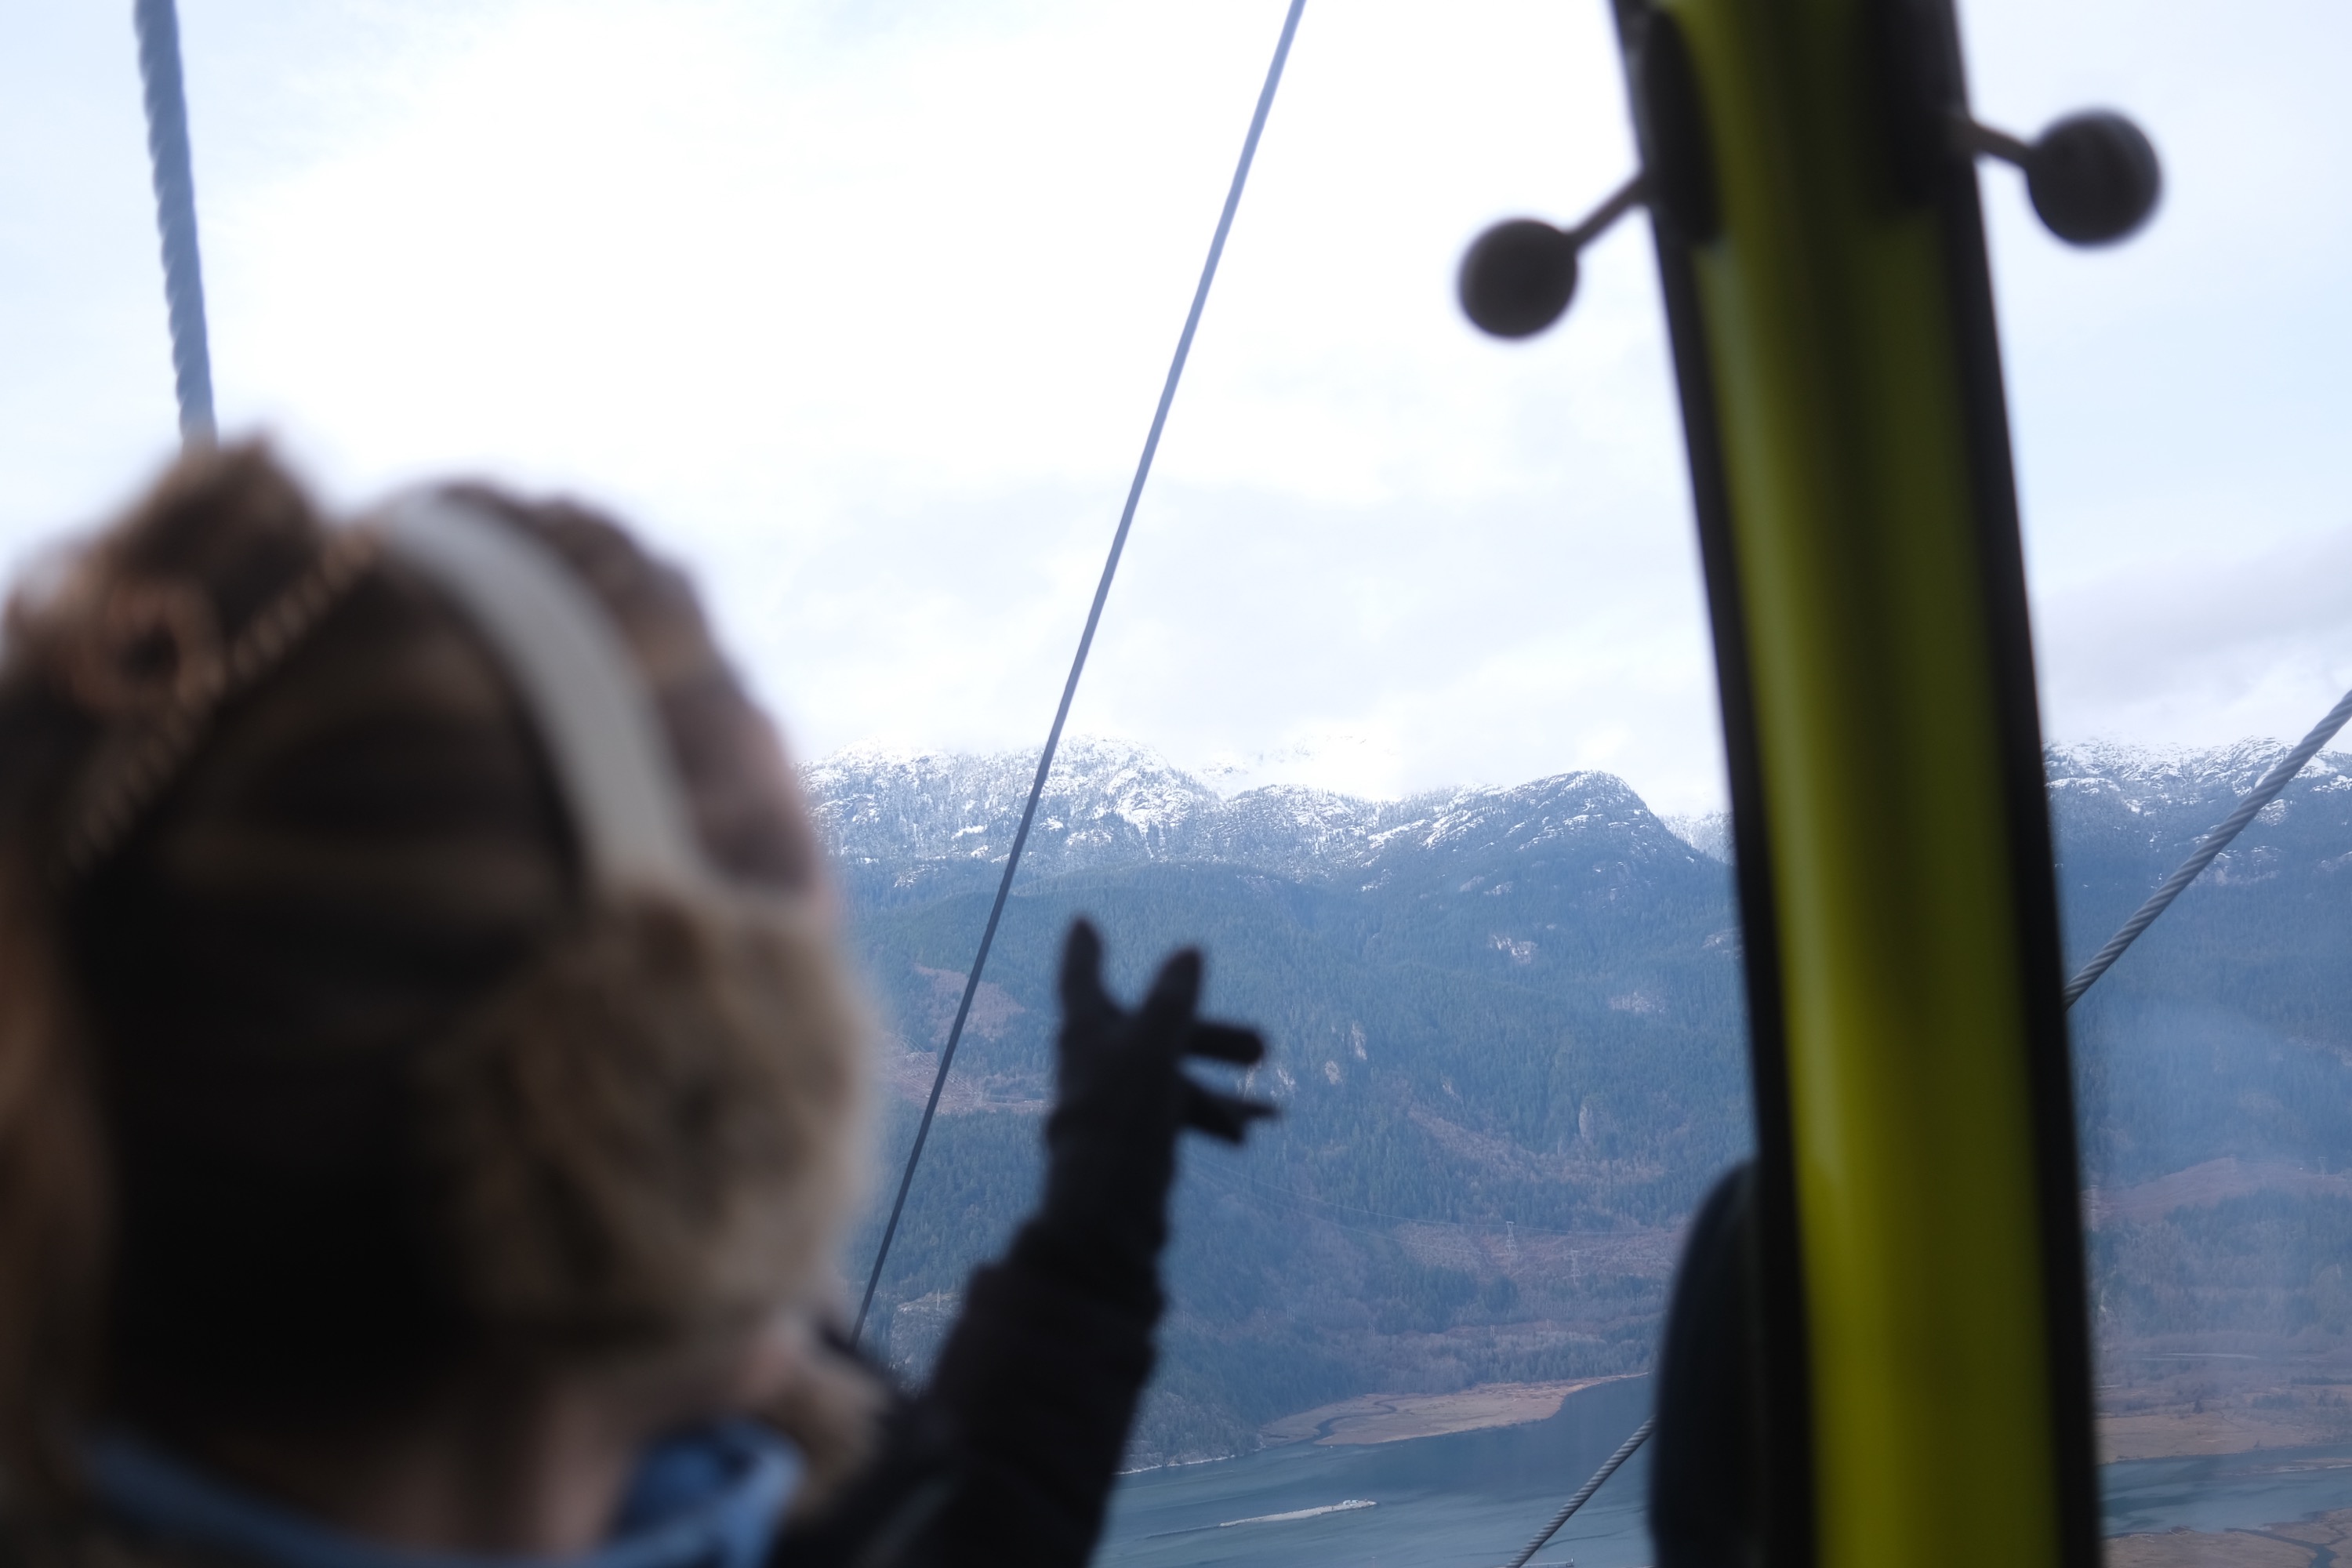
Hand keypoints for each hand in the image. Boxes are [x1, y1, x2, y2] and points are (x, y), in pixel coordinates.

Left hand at [1015, 920, 1274, 1308]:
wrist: (1107, 1213)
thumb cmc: (1122, 1118)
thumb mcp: (1153, 1047)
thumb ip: (1173, 1000)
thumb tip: (1189, 952)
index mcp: (1088, 1030)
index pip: (1082, 976)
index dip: (1084, 949)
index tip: (1082, 922)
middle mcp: (1097, 1061)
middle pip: (1154, 1028)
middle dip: (1209, 1035)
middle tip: (1262, 1047)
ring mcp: (1115, 1103)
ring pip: (1174, 1076)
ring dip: (1220, 1084)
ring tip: (1275, 1110)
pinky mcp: (1134, 1140)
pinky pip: (1179, 1114)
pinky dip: (1214, 1116)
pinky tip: (1254, 1130)